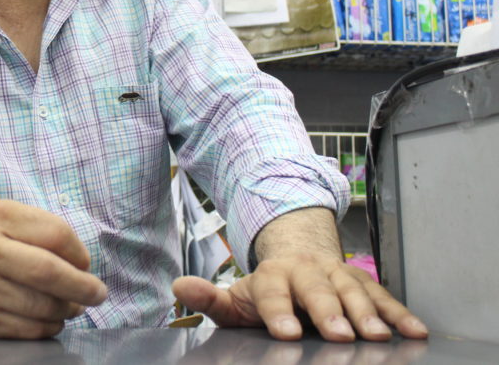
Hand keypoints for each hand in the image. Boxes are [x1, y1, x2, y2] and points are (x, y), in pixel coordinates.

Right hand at [0, 199, 106, 338]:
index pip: (57, 234)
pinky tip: (48, 316)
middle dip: (82, 286)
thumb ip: (50, 235)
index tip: (84, 263)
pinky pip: (34, 329)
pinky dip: (51, 325)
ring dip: (68, 308)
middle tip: (98, 294)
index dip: (79, 253)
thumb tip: (84, 270)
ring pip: (45, 305)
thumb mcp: (15, 224)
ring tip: (70, 304)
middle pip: (48, 271)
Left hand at [172, 252, 428, 341]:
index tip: (286, 333)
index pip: (273, 294)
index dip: (279, 312)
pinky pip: (383, 298)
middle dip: (329, 311)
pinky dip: (399, 314)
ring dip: (367, 313)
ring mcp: (337, 275)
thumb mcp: (236, 297)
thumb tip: (179, 287)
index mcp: (272, 277)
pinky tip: (414, 331)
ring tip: (377, 336)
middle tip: (340, 334)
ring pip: (354, 291)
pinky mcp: (362, 283)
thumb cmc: (266, 290)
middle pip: (317, 290)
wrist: (297, 257)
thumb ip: (210, 299)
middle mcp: (306, 272)